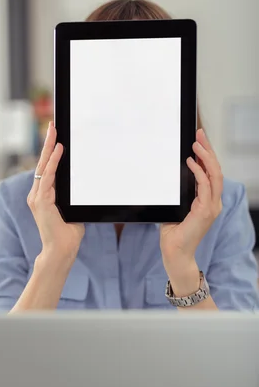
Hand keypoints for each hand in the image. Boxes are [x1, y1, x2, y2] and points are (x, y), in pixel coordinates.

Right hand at [27, 122, 84, 265]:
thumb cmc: (67, 235)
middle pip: (42, 163)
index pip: (46, 170)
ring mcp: (37, 197)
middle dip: (47, 144)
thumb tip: (83, 188)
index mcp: (42, 196)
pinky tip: (58, 151)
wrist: (60, 250)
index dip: (50, 153)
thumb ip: (73, 199)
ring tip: (55, 133)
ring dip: (49, 148)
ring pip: (43, 167)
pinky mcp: (41, 201)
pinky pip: (48, 176)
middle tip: (52, 127)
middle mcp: (36, 195)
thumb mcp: (72, 211)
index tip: (55, 138)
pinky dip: (53, 162)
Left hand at [160, 128, 222, 295]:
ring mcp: (211, 207)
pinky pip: (205, 186)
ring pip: (215, 174)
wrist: (175, 253)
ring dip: (206, 156)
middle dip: (208, 149)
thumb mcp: (176, 208)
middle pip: (216, 169)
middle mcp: (213, 202)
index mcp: (208, 201)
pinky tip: (191, 162)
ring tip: (196, 143)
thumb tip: (170, 177)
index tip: (199, 139)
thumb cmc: (174, 234)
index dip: (207, 155)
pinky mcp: (205, 211)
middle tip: (200, 133)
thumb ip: (179, 194)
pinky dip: (198, 172)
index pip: (211, 172)